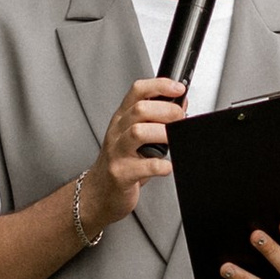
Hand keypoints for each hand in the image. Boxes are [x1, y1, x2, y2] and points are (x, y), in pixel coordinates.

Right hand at [86, 75, 190, 225]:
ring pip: (137, 132)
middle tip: (180, 118)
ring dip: (161, 133)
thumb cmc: (120, 162)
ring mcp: (117, 153)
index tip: (178, 89)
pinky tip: (167, 166)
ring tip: (173, 139)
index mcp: (122, 119)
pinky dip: (160, 165)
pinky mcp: (121, 174)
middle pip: (140, 109)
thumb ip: (155, 120)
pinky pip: (143, 167)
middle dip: (166, 110)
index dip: (159, 86)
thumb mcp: (133, 136)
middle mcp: (117, 132)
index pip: (137, 91)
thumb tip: (180, 104)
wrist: (99, 193)